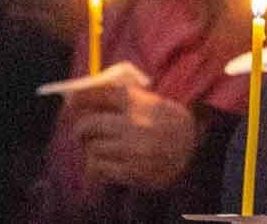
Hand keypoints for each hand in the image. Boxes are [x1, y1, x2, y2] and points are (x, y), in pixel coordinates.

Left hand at [70, 81, 199, 189]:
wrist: (196, 152)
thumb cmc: (170, 123)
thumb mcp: (154, 102)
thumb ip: (125, 97)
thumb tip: (83, 95)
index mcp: (142, 103)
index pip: (101, 93)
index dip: (81, 97)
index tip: (71, 101)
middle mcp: (136, 125)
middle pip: (89, 123)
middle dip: (81, 128)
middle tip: (82, 132)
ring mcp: (133, 150)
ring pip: (93, 148)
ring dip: (93, 148)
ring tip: (102, 149)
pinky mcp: (132, 171)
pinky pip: (99, 168)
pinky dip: (98, 166)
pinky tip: (108, 163)